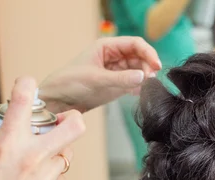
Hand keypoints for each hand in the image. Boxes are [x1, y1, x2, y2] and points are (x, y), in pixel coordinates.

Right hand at [0, 77, 85, 179]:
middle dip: (72, 119)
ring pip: (65, 155)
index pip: (24, 99)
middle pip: (74, 126)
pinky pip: (59, 177)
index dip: (27, 85)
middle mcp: (31, 157)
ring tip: (37, 163)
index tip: (27, 85)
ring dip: (55, 154)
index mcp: (7, 143)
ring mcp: (44, 178)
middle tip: (65, 121)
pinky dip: (50, 176)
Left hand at [39, 37, 161, 112]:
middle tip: (151, 79)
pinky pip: (133, 83)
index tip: (156, 65)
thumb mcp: (96, 79)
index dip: (148, 53)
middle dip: (148, 66)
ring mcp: (115, 71)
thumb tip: (143, 77)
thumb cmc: (70, 83)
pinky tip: (142, 92)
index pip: (135, 44)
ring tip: (148, 87)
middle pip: (139, 56)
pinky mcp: (116, 85)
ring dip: (145, 77)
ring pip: (138, 70)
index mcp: (107, 46)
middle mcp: (113, 56)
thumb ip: (121, 78)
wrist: (58, 101)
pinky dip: (140, 87)